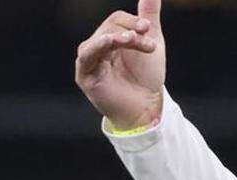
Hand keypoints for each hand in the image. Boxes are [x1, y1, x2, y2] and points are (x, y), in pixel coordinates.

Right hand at [74, 0, 164, 129]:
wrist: (148, 106)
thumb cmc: (146, 76)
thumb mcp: (151, 41)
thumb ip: (148, 16)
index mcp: (108, 37)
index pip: (116, 20)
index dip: (133, 22)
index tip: (148, 29)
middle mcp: (95, 47)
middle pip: (109, 28)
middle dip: (131, 34)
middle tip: (149, 46)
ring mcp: (88, 61)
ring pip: (100, 40)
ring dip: (118, 38)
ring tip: (133, 40)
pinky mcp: (85, 76)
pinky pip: (88, 56)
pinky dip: (99, 46)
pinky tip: (111, 42)